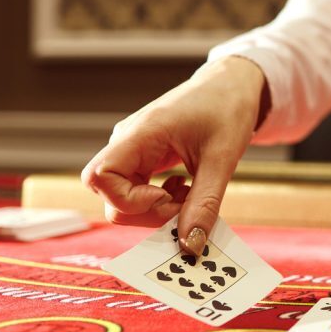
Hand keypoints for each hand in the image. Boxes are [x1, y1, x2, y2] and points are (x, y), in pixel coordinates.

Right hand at [81, 56, 266, 254]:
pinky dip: (161, 200)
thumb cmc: (227, 109)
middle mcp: (127, 142)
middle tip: (188, 207)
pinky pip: (138, 190)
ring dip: (157, 209)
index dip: (128, 201)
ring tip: (192, 195)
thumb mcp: (222, 159)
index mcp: (140, 134)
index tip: (166, 197)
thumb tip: (190, 246)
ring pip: (124, 198)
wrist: (231, 84)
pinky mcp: (143, 157)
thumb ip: (204, 204)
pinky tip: (186, 189)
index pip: (99, 177)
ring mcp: (132, 150)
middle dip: (148, 213)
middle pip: (110, 197)